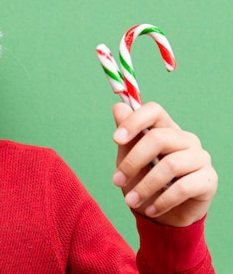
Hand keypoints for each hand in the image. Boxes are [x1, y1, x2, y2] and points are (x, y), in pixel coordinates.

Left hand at [111, 102, 217, 226]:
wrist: (165, 217)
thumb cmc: (144, 182)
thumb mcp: (128, 159)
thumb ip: (126, 136)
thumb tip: (118, 107)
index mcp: (166, 129)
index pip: (154, 111)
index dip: (134, 121)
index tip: (116, 139)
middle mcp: (186, 139)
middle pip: (158, 138)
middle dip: (133, 161)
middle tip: (116, 181)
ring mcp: (200, 158)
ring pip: (170, 165)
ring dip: (145, 186)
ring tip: (130, 201)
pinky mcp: (208, 180)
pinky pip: (183, 187)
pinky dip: (162, 200)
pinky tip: (151, 210)